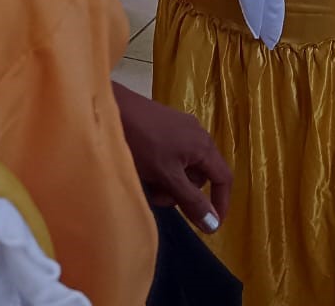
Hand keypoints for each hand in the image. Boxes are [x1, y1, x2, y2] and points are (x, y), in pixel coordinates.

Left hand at [112, 84, 231, 233]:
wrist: (111, 109)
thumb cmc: (143, 143)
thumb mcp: (168, 176)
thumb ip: (191, 201)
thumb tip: (215, 224)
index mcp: (204, 146)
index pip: (224, 178)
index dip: (220, 203)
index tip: (211, 226)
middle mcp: (197, 135)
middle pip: (200, 176)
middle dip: (181, 193)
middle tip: (158, 196)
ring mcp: (180, 129)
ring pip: (182, 168)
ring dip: (168, 182)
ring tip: (146, 181)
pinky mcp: (164, 126)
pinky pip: (171, 156)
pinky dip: (160, 169)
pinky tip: (142, 168)